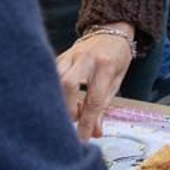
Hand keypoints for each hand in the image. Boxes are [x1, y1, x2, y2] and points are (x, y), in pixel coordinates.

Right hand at [55, 22, 135, 140]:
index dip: (87, 122)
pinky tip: (59, 99)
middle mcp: (85, 58)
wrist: (111, 30)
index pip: (93, 99)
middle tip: (75, 119)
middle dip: (68, 108)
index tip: (82, 139)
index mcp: (105, 66)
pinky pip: (52, 74)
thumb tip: (94, 132)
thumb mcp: (117, 80)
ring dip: (59, 100)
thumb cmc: (117, 57)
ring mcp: (70, 55)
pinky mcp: (60, 55)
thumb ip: (104, 105)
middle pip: (68, 84)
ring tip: (69, 109)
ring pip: (56, 79)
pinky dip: (53, 90)